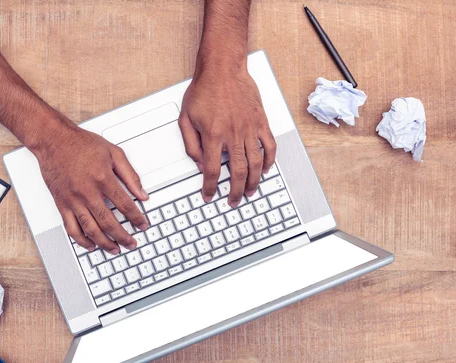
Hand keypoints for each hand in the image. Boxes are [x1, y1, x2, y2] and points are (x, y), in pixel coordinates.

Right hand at [31, 119, 148, 253]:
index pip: (125, 205)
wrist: (54, 140)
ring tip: (115, 249)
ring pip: (90, 229)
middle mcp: (87, 192)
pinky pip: (71, 227)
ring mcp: (73, 200)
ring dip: (104, 243)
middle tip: (131, 244)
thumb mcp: (113, 153)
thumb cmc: (81, 144)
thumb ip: (130, 175)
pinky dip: (81, 240)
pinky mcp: (61, 203)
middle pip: (109, 222)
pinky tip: (90, 245)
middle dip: (123, 236)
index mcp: (103, 178)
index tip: (142, 225)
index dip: (136, 218)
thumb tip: (142, 193)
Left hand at [179, 63, 275, 207]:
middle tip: (233, 201)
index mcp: (213, 135)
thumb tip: (200, 163)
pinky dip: (270, 160)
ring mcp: (249, 128)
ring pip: (255, 163)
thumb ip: (191, 144)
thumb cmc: (204, 90)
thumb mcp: (185, 118)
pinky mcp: (261, 121)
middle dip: (235, 192)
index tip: (209, 196)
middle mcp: (233, 135)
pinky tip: (266, 169)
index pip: (212, 171)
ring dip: (253, 181)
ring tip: (250, 192)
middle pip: (237, 172)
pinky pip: (270, 145)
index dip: (210, 187)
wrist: (222, 68)